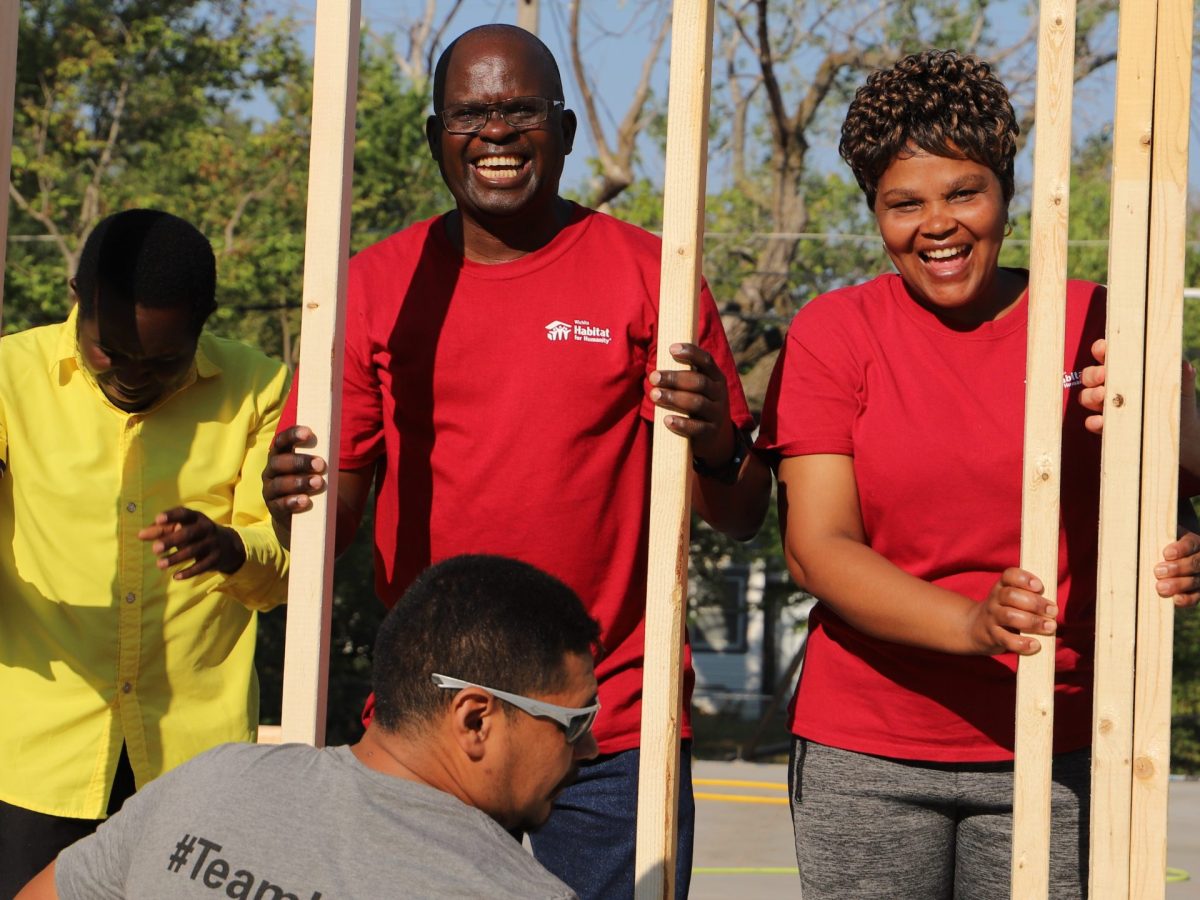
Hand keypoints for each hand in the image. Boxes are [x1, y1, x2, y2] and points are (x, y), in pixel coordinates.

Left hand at [138, 508, 245, 579]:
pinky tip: (175, 577)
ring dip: (175, 558)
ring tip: (159, 564)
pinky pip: (201, 566)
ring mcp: (212, 543)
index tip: (158, 519)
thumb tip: (140, 535)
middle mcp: (206, 528)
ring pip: (193, 551)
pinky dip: (189, 572)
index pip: (184, 514)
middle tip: (154, 549)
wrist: (228, 545)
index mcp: (196, 517)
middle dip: (171, 541)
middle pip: (188, 533)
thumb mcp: (182, 527)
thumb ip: (161, 530)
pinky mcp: (215, 558)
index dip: (171, 515)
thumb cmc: (196, 534)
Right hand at [261, 425, 326, 535]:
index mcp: (281, 456)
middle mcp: (272, 471)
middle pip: (278, 462)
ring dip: (299, 482)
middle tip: (320, 464)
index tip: (308, 433)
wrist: (302, 513)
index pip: (281, 441)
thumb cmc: (311, 482)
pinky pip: (280, 505)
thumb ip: (319, 458)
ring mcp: (270, 490)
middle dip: (299, 462)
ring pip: (279, 484)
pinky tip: (305, 501)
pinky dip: (292, 502)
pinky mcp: (274, 509)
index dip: (292, 435)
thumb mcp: (314, 468)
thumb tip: (334, 447)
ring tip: (318, 483)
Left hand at [648, 343, 734, 464]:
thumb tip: (655, 363)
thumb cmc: (698, 406)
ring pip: (697, 403)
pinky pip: (697, 428)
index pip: (706, 361)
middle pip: (698, 382)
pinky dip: (682, 423)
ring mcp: (717, 414)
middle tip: (654, 377)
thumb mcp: (698, 389)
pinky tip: (667, 420)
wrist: (717, 439)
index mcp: (716, 378)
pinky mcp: (711, 433)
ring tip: (655, 395)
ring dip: (674, 398)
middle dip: (675, 378)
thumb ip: (684, 376)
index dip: (691, 353)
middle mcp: (719, 394)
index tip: (671, 349)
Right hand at [965, 568, 1055, 654]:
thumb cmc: (1005, 612)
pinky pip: (1006, 640)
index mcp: (1002, 587)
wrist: (975, 629)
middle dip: (1035, 603)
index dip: (1024, 579)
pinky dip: (1022, 643)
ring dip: (1033, 622)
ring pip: (1009, 616)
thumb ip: (1030, 598)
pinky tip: (1035, 645)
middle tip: (1053, 611)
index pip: (1009, 575)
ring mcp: (992, 618)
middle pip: (1011, 595)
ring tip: (1049, 627)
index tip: (1039, 586)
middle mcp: (995, 600)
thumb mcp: (1012, 599)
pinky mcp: (992, 637)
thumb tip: (1052, 607)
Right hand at [1079, 340, 1199, 446]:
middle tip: (1103, 375)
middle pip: (1089, 375)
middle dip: (1092, 373)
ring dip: (1090, 395)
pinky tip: (1101, 420)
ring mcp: (1108, 406)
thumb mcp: (1182, 387)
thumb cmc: (1180, 405)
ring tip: (1102, 396)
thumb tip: (1185, 366)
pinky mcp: (1107, 428)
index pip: (1108, 356)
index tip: (1103, 349)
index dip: (1101, 349)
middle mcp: (1113, 386)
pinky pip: (1092, 423)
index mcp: (1127, 371)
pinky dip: (1093, 421)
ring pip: (1086, 397)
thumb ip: (1182, 376)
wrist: (1183, 434)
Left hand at [1155, 531, 1199, 606]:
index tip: (1167, 553)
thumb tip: (1142, 528)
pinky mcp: (1196, 592)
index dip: (1181, 548)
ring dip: (1178, 585)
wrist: (1158, 563)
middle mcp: (1199, 559)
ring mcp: (1199, 577)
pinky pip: (1195, 597)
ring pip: (1195, 581)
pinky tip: (1176, 599)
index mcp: (1193, 543)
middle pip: (1195, 563)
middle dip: (1178, 568)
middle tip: (1158, 571)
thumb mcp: (1158, 538)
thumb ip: (1157, 537)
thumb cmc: (1154, 545)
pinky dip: (1186, 599)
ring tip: (1161, 587)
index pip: (1192, 543)